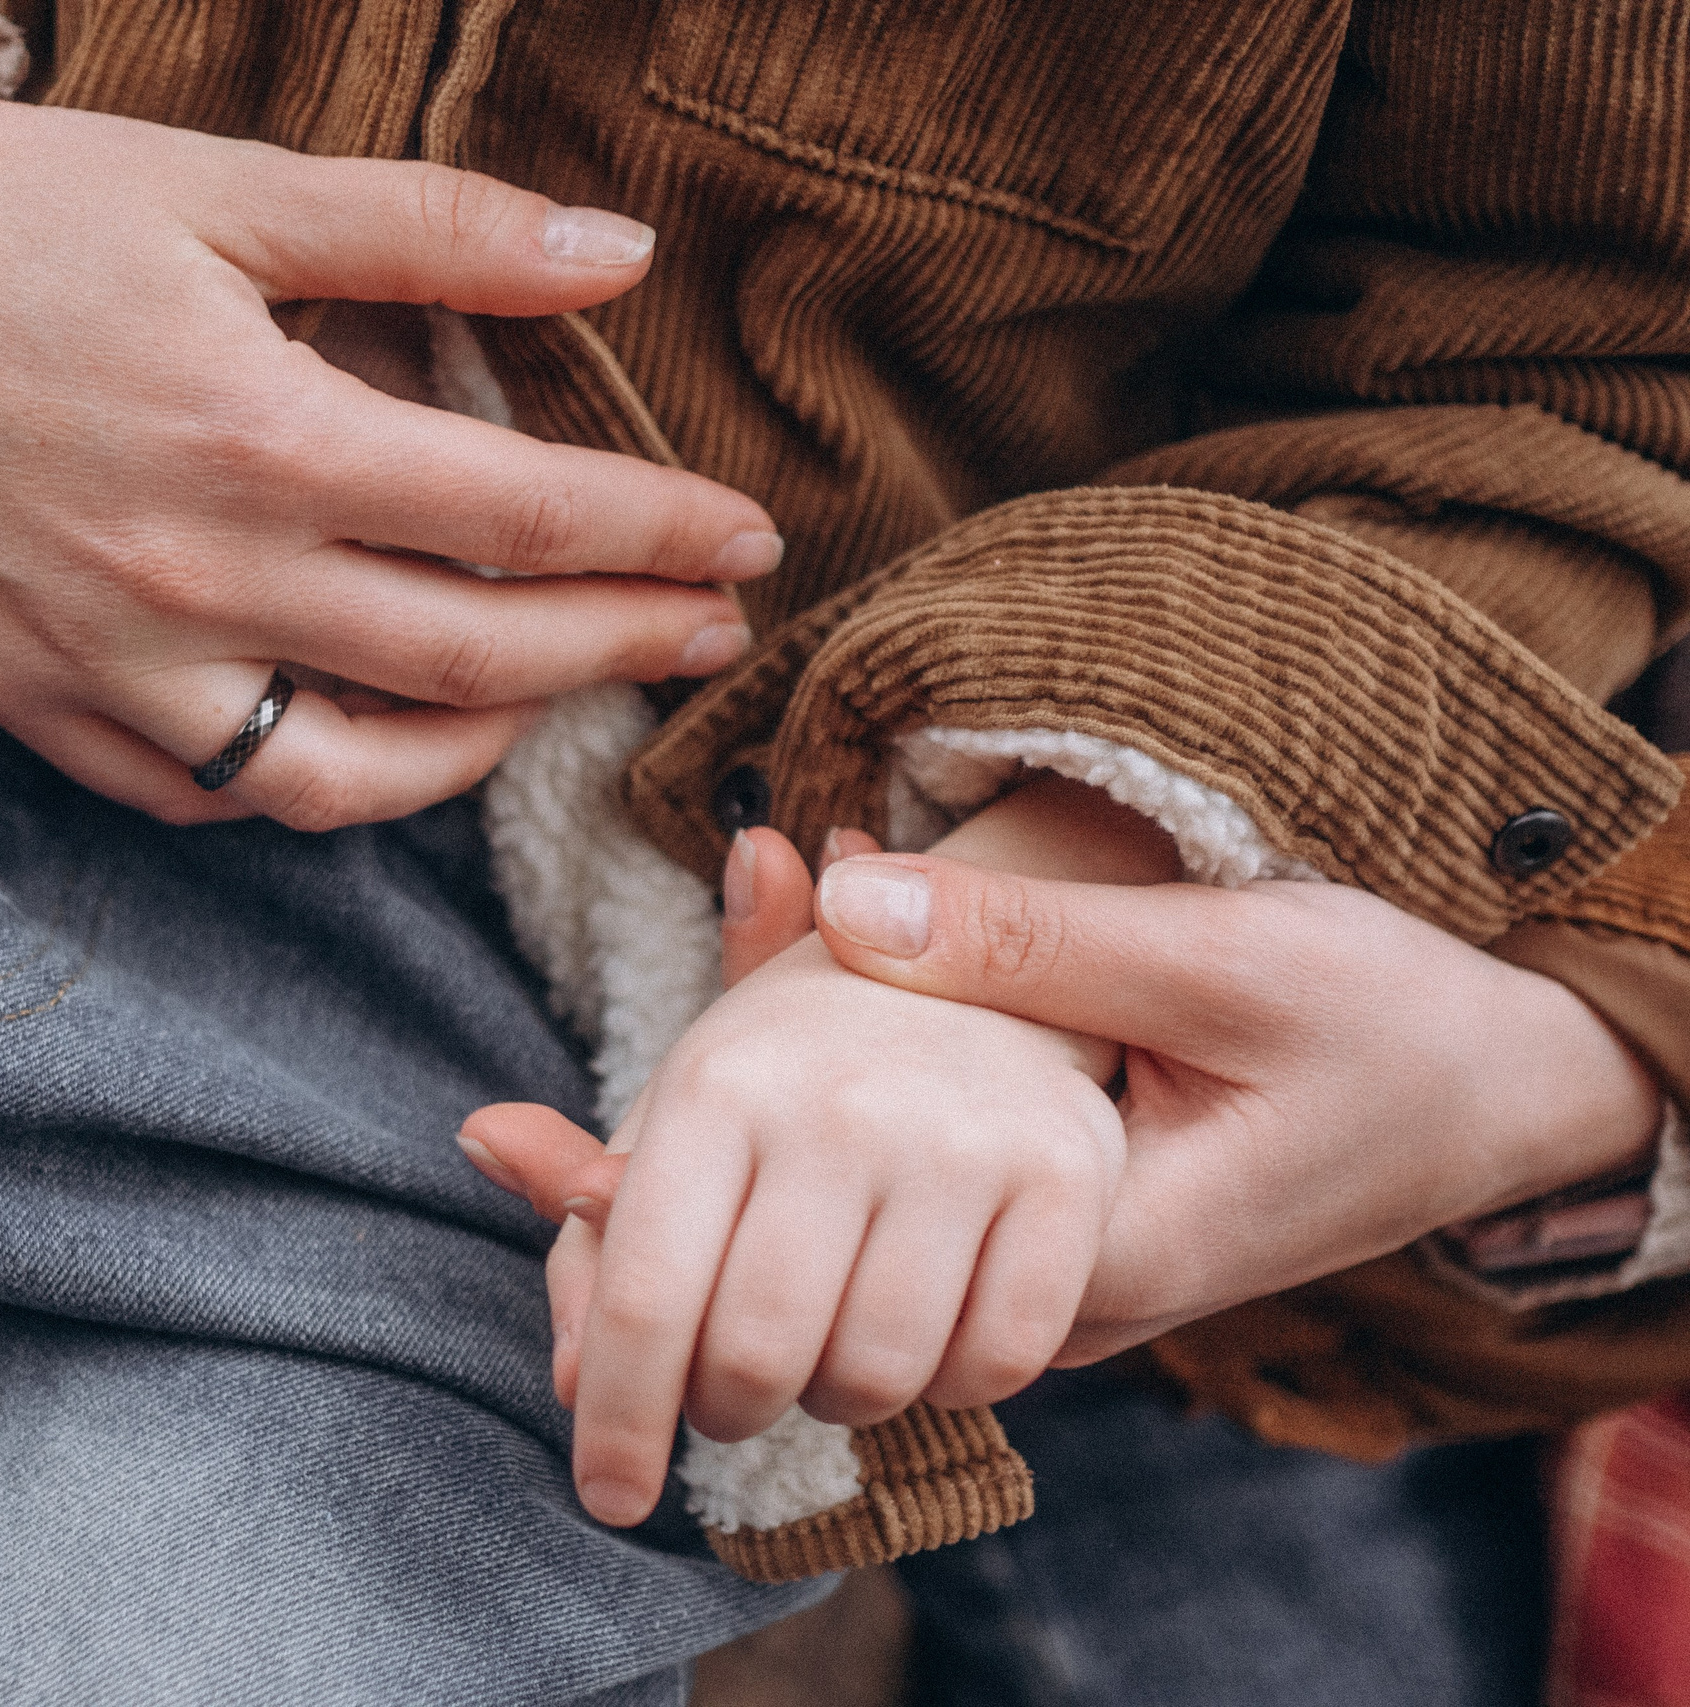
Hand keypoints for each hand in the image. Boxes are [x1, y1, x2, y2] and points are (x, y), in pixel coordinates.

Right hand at [0, 7, 779, 827]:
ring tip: (552, 701)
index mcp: (261, 436)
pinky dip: (307, 786)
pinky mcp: (39, 704)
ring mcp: (110, 664)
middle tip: (709, 633)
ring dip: (479, 750)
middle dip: (618, 649)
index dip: (658, 533)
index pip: (522, 518)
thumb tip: (618, 256)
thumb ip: (435, 231)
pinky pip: (207, 794)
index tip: (745, 539)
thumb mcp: (228, 186)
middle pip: (468, 660)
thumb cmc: (9, 213)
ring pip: (345, 774)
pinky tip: (366, 742)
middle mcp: (195, 577)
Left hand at [463, 827, 1125, 1528]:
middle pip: (754, 1358)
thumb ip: (596, 1241)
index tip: (607, 1496)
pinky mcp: (1067, 1170)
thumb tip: (565, 1379)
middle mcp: (836, 1103)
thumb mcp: (676, 1120)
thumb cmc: (795, 1071)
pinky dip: (953, 1382)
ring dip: (838, 1399)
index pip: (644, 1297)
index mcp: (715, 1083)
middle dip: (726, 1412)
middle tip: (734, 1390)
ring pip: (875, 1377)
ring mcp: (960, 1135)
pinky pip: (998, 1363)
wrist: (976, 964)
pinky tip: (926, 1328)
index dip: (616, 1421)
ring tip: (830, 1334)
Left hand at [809, 852, 1668, 1358]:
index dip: (783, 1091)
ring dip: (840, 1045)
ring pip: (895, 1181)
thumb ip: (1035, 940)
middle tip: (765, 886)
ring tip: (792, 890)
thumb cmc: (1395, 1024)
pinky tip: (866, 941)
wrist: (1508, 1085)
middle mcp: (1059, 1299)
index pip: (870, 1218)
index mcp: (1099, 1258)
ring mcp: (1058, 1276)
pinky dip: (902, 1060)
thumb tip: (845, 899)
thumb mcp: (1226, 959)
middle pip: (862, 1204)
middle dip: (789, 1058)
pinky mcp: (1067, 1232)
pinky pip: (944, 1161)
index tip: (759, 933)